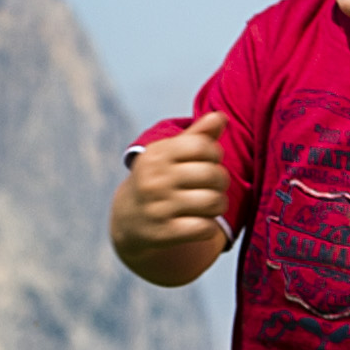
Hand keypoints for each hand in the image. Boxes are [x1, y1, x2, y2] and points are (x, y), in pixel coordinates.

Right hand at [112, 119, 236, 271]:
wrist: (128, 219)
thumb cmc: (159, 179)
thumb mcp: (170, 154)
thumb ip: (197, 135)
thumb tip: (221, 117)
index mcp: (157, 155)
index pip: (203, 146)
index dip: (214, 154)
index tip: (209, 161)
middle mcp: (155, 179)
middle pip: (212, 174)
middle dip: (221, 181)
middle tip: (214, 186)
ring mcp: (158, 207)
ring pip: (212, 202)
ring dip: (219, 204)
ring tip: (211, 204)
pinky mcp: (163, 233)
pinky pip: (204, 228)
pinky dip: (209, 227)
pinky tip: (202, 223)